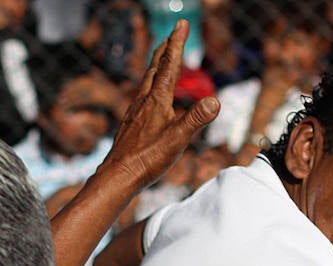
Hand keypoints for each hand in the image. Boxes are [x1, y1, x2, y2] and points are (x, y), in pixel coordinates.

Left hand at [94, 21, 219, 191]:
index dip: (177, 43)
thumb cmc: (147, 159)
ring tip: (161, 59)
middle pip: (155, 68)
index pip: (170, 65)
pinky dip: (149, 87)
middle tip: (172, 34)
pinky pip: (141, 97)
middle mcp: (143, 101)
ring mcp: (135, 112)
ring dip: (156, 66)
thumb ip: (196, 119)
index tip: (181, 24)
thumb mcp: (177, 140)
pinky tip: (148, 97)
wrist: (118, 175)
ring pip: (146, 81)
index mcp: (157, 100)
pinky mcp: (130, 123)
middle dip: (165, 49)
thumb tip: (214, 101)